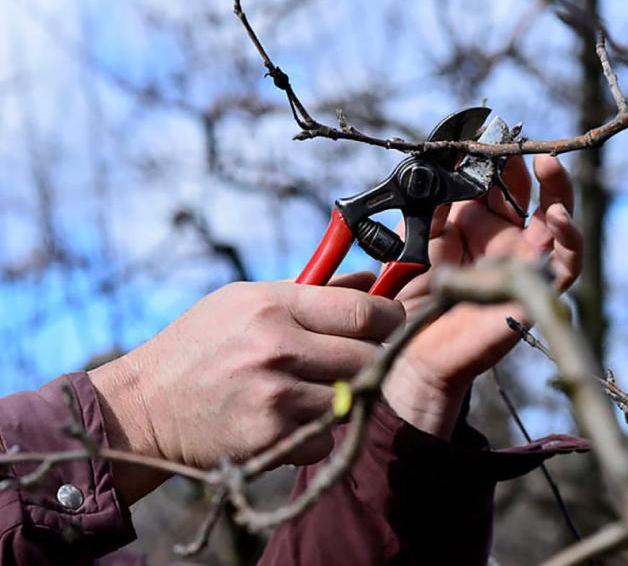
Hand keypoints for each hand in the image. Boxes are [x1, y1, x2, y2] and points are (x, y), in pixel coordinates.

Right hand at [89, 273, 403, 502]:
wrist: (144, 407)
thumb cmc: (200, 345)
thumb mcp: (247, 301)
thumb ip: (313, 292)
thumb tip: (372, 280)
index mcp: (274, 305)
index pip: (364, 312)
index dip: (391, 319)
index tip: (391, 324)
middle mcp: (278, 348)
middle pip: (368, 358)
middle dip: (373, 360)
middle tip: (357, 361)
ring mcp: (275, 396)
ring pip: (353, 399)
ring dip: (346, 397)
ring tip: (315, 388)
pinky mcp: (270, 439)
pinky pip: (326, 437)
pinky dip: (317, 432)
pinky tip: (289, 419)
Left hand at [383, 155, 582, 437]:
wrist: (413, 346)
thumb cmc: (414, 294)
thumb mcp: (417, 237)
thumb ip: (431, 203)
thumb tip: (441, 163)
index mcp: (477, 224)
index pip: (496, 181)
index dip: (494, 157)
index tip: (486, 131)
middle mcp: (505, 239)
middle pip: (530, 194)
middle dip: (524, 165)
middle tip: (513, 143)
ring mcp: (524, 263)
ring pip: (559, 221)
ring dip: (558, 190)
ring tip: (547, 164)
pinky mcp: (537, 290)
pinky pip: (567, 265)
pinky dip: (570, 239)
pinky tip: (558, 216)